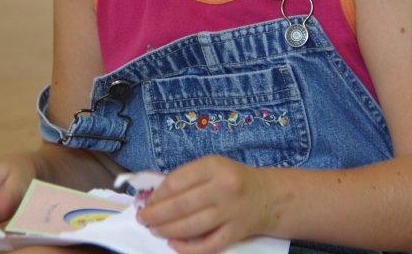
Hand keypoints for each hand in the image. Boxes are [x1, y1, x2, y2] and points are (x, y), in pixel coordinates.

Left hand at [137, 155, 277, 253]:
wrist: (267, 196)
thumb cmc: (233, 179)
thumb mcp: (212, 167)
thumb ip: (187, 178)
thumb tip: (155, 197)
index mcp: (214, 166)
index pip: (176, 182)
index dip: (157, 195)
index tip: (146, 202)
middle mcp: (223, 188)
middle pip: (181, 205)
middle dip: (156, 215)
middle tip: (143, 219)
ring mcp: (231, 212)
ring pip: (191, 226)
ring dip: (167, 230)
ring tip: (154, 230)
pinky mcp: (236, 232)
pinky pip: (208, 245)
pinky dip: (188, 248)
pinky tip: (174, 245)